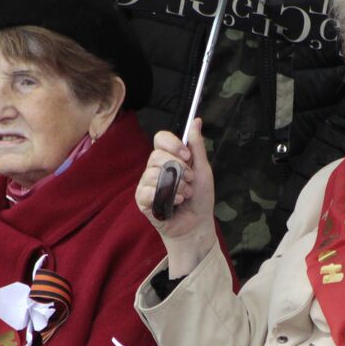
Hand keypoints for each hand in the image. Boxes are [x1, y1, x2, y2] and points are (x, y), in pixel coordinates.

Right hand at [135, 119, 217, 274]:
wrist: (197, 224)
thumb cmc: (200, 198)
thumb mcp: (202, 169)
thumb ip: (197, 146)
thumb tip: (196, 120)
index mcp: (168, 158)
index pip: (160, 138)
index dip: (173, 144)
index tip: (187, 156)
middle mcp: (154, 168)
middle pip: (156, 155)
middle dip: (178, 169)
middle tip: (189, 181)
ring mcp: (146, 184)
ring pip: (153, 174)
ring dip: (176, 186)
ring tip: (185, 196)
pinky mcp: (142, 200)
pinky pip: (147, 190)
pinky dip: (166, 197)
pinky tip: (175, 203)